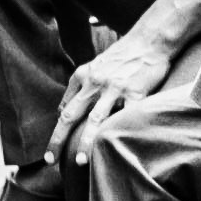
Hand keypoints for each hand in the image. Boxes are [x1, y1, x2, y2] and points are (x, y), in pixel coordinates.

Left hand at [45, 34, 171, 164]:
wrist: (149, 40)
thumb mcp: (93, 66)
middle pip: (71, 115)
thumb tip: (62, 111)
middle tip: (50, 161)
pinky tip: (118, 147)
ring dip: (86, 141)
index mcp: (83, 76)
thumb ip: (77, 86)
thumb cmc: (122, 56)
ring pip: (96, 119)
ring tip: (80, 161)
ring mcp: (115, 88)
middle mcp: (95, 82)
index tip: (50, 155)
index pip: (65, 110)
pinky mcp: (136, 92)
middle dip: (58, 140)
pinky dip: (121, 132)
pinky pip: (127, 116)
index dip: (56, 133)